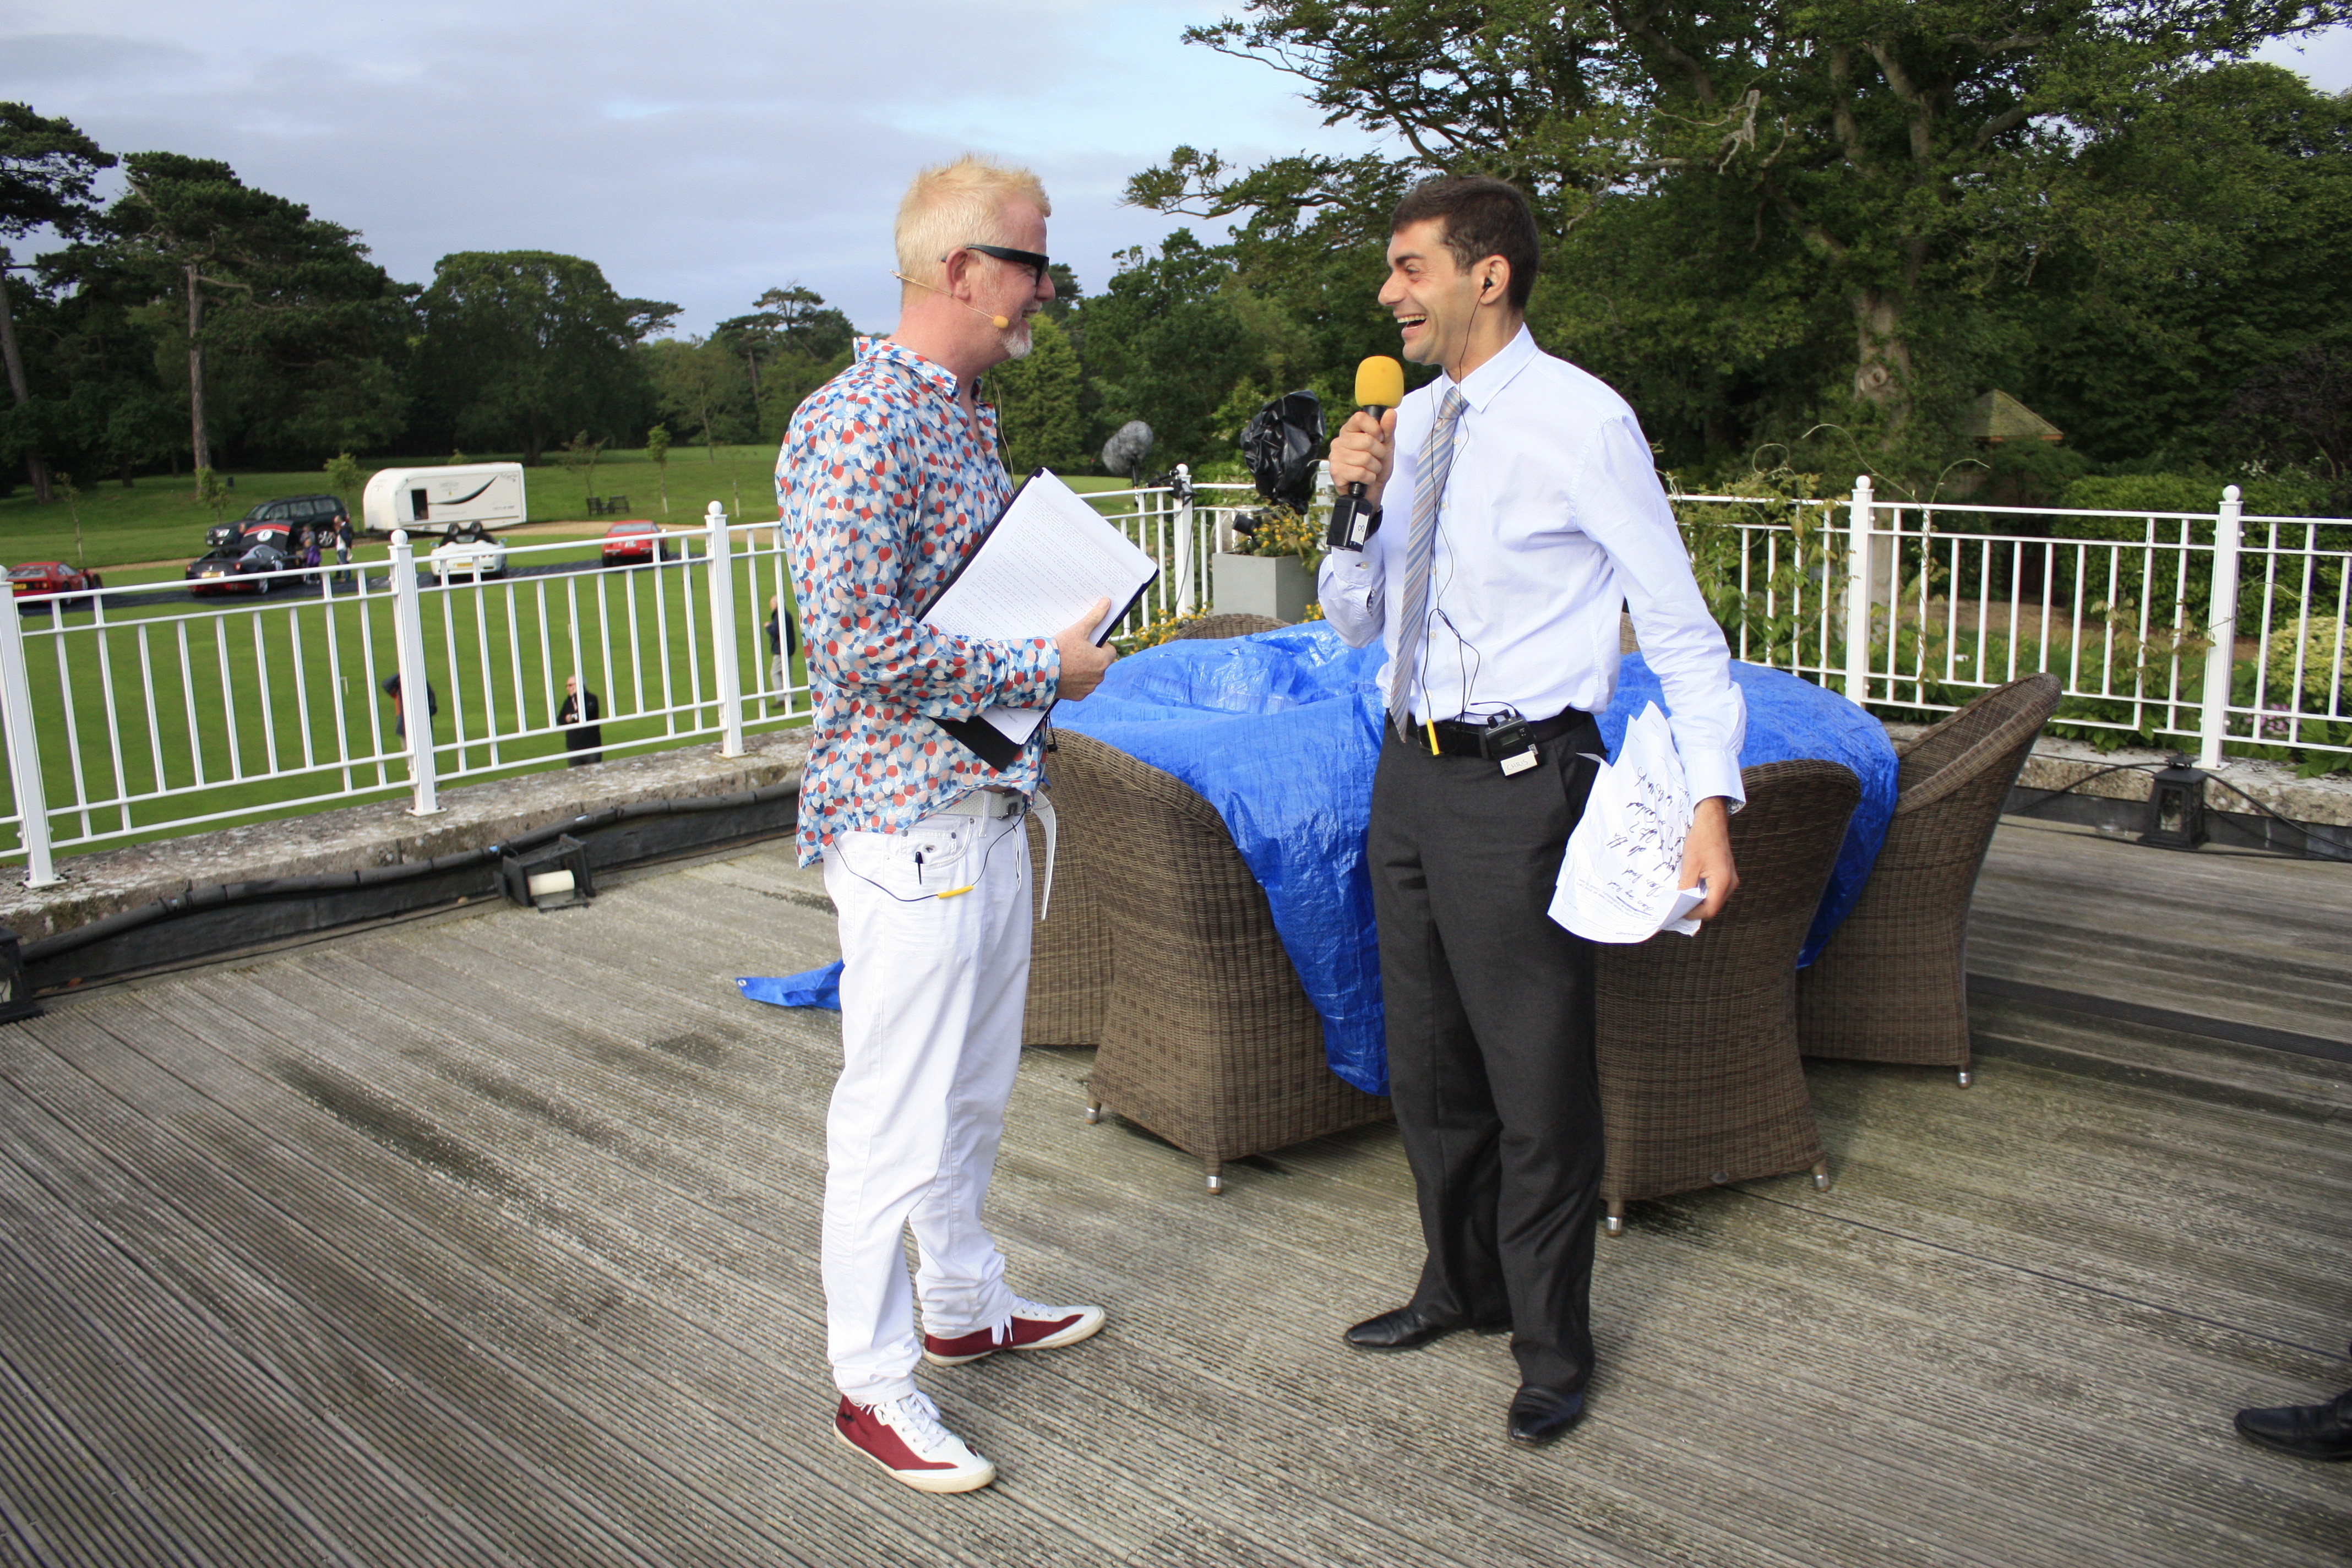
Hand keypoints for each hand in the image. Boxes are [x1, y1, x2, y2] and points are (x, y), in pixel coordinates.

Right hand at [1055, 595, 1116, 700]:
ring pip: (1091, 675)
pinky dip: (1076, 681)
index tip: (1086, 643)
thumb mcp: (1078, 631)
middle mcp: (1099, 676)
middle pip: (1100, 663)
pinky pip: (1081, 687)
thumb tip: (1107, 602)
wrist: (1039, 672)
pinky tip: (1065, 674)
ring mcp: (1089, 688)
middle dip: (1091, 658)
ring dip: (1084, 670)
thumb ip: (1094, 617)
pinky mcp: (1078, 696)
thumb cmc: (1060, 650)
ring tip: (1069, 663)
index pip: (1110, 650)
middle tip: (1075, 652)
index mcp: (1103, 660)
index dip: (1099, 645)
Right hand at [1328, 408, 1397, 507]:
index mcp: (1350, 430)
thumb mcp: (1386, 446)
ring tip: (1370, 470)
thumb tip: (1390, 412)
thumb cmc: (1376, 466)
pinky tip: (1365, 478)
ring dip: (1375, 468)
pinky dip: (1369, 478)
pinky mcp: (1336, 472)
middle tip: (1376, 459)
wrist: (1372, 490)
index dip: (1375, 428)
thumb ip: (1388, 429)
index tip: (1379, 438)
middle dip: (1379, 453)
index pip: (1360, 417)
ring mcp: (1335, 457)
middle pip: (1367, 440)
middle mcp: (1339, 441)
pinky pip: (1361, 472)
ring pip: (1365, 458)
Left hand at [1679, 797, 1738, 921]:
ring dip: (1698, 901)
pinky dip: (1703, 893)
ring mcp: (1730, 879)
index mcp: (1723, 882)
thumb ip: (1686, 886)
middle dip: (1695, 909)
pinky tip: (1690, 888)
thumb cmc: (1701, 840)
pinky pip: (1715, 890)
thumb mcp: (1690, 865)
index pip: (1710, 909)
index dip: (1693, 914)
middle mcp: (1731, 883)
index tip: (1677, 913)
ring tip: (1681, 898)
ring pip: (1714, 899)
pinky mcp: (1726, 875)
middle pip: (1713, 906)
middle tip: (1677, 908)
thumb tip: (1678, 904)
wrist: (1712, 822)